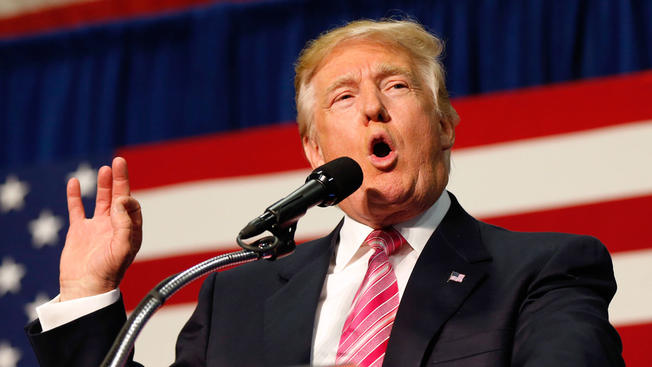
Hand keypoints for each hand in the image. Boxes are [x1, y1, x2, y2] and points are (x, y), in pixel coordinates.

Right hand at [59, 157, 142, 300]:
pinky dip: (75, 196)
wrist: (85, 288)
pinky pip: (77, 209)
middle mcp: (115, 226)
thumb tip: (122, 200)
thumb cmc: (108, 272)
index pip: (132, 206)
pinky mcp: (79, 231)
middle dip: (120, 179)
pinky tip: (74, 182)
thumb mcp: (123, 247)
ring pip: (101, 200)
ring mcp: (97, 228)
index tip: (119, 201)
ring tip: (105, 169)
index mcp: (130, 230)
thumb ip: (125, 223)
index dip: (127, 198)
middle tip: (119, 160)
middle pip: (119, 197)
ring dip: (103, 185)